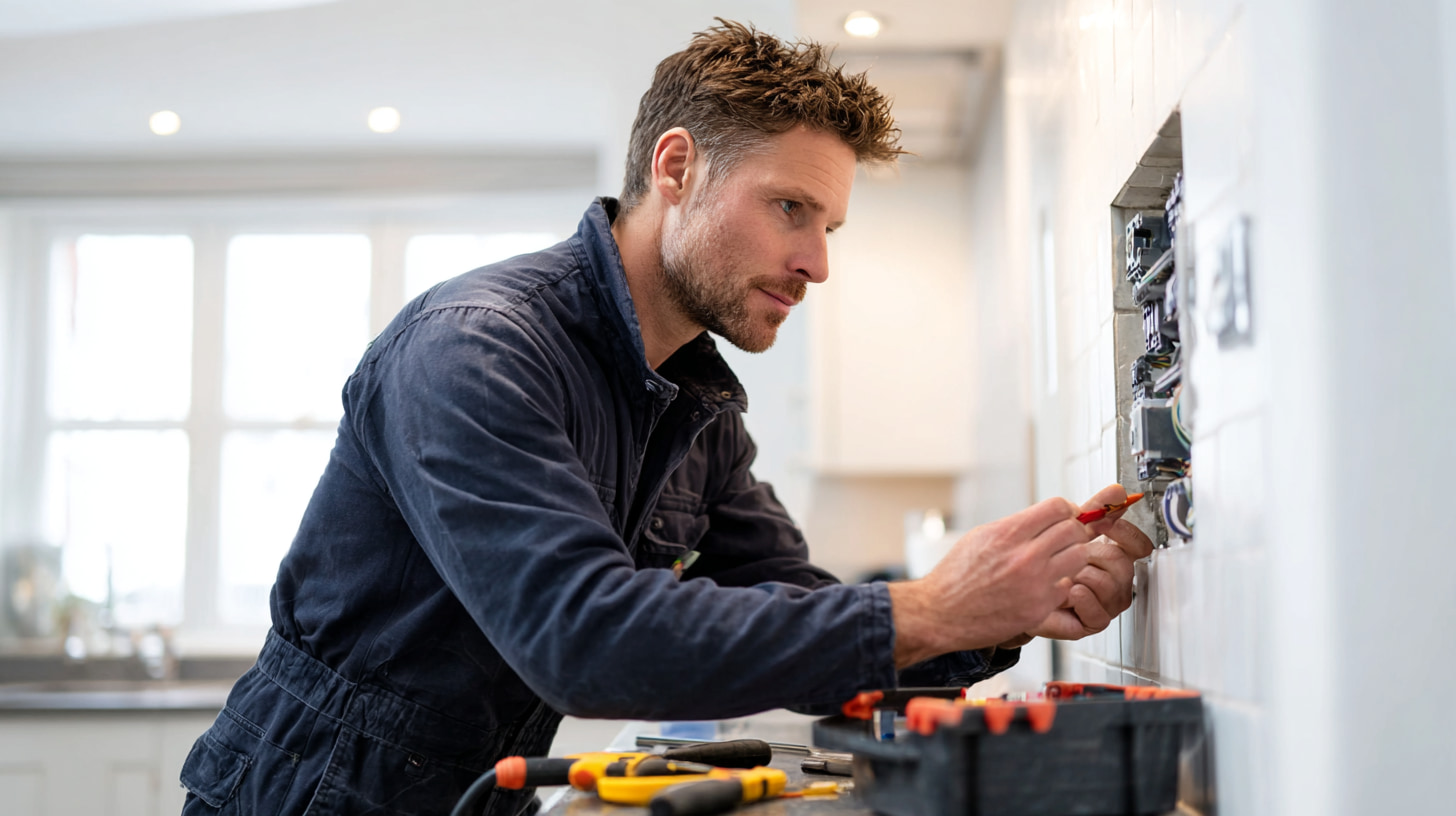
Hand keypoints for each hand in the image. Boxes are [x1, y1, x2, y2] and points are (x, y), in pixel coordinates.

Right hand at [888, 497, 1092, 666]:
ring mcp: (1034, 583)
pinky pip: (1067, 587)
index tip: (1065, 515)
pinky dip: (1059, 586)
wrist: (940, 613)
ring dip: (1072, 557)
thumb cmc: (955, 577)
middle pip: (1073, 530)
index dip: (1066, 509)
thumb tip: (1041, 518)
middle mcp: (1024, 556)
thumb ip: (1013, 527)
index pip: (1057, 507)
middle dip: (1074, 531)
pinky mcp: (1039, 608)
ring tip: (1059, 562)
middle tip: (1067, 538)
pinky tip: (1044, 586)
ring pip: (1079, 557)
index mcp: (1007, 533)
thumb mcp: (979, 537)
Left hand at [1024, 484, 1154, 640]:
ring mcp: (1107, 603)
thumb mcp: (1067, 532)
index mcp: (1114, 558)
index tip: (1105, 522)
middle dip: (1095, 553)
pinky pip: (1098, 614)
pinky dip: (1080, 598)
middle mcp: (1116, 582)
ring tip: (1065, 574)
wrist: (1019, 593)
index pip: (1138, 545)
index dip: (1125, 532)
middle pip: (1124, 564)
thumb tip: (1116, 491)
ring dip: (1083, 575)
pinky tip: (1066, 591)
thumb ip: (1093, 511)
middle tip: (1075, 553)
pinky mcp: (1093, 622)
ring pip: (1110, 585)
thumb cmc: (1046, 563)